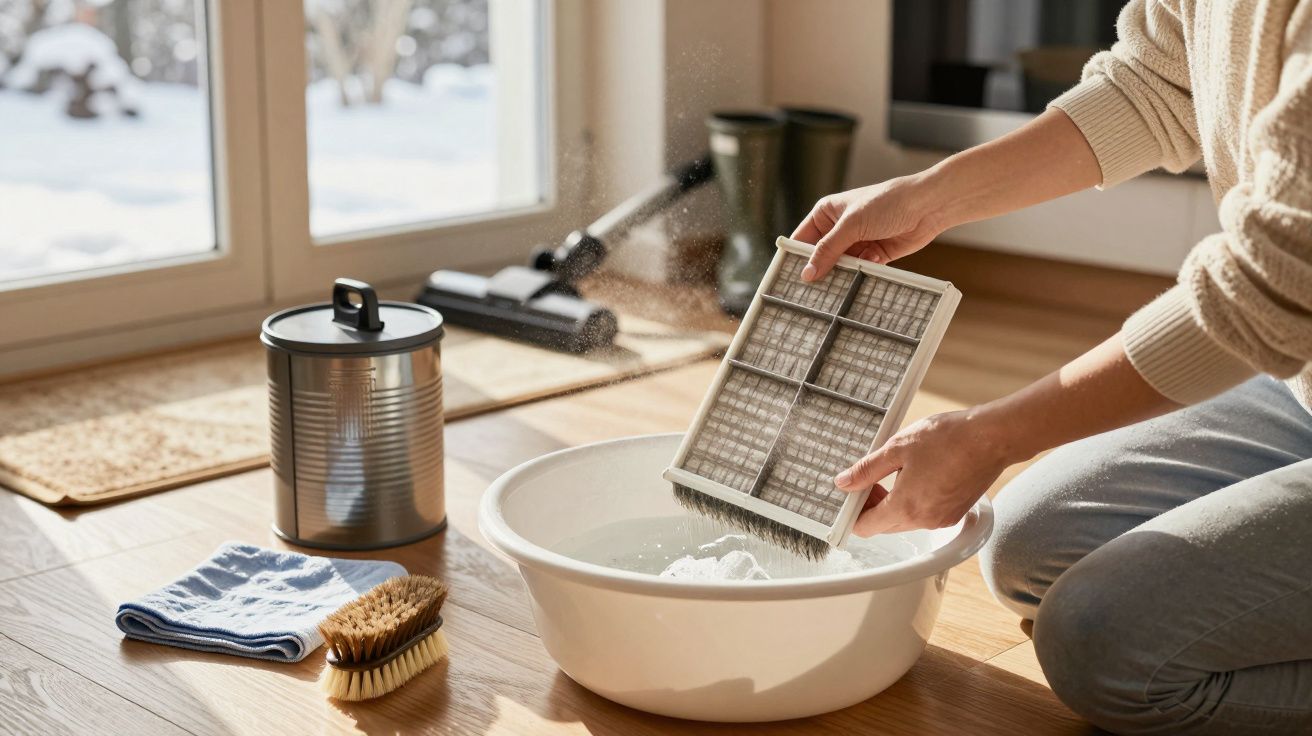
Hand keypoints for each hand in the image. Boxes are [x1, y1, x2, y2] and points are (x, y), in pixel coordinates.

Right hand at [790, 172, 947, 281]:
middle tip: (813, 291)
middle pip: (820, 256)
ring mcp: (857, 242)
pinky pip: (860, 270)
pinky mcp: (874, 254)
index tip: (789, 279)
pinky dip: (862, 272)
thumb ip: (828, 250)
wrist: (927, 206)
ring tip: (841, 282)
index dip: (795, 258)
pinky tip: (871, 263)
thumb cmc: (888, 202)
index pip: (802, 239)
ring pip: (840, 266)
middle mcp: (839, 228)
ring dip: (843, 273)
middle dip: (820, 270)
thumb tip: (807, 272)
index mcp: (827, 213)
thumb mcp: (851, 225)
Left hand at [835, 408, 1014, 535]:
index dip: (853, 510)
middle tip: (874, 475)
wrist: (992, 438)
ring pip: (905, 520)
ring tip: (899, 470)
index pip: (865, 526)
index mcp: (906, 507)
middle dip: (873, 504)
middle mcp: (924, 521)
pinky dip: (916, 501)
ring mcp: (942, 520)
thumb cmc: (948, 438)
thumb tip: (844, 482)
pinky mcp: (956, 514)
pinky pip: (925, 515)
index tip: (853, 490)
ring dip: (895, 502)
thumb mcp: (897, 447)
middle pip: (884, 525)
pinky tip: (921, 474)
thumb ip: (867, 469)